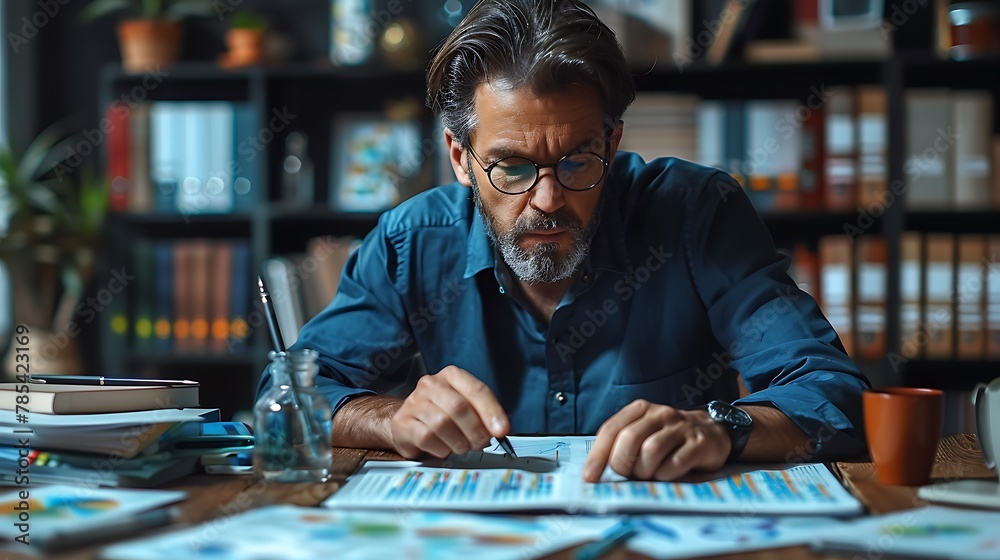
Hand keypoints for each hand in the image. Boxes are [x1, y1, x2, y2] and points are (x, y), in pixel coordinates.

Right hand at [389, 365, 510, 458]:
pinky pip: (427, 438)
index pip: (476, 390)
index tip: (501, 430)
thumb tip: (499, 430)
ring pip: (442, 424)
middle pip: (459, 407)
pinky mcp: (402, 422)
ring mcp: (414, 402)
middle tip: (482, 443)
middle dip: (475, 430)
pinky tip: (444, 448)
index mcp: (451, 376)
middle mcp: (431, 384)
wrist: (409, 421)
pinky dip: (441, 449)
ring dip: (459, 442)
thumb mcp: (466, 407)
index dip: (492, 412)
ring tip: (463, 447)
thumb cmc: (443, 413)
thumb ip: (483, 414)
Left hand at [583, 399, 730, 480]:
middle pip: (629, 439)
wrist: (711, 432)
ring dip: (645, 470)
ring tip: (649, 475)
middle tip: (626, 476)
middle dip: (622, 463)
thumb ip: (622, 446)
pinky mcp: (699, 443)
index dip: (597, 455)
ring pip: (651, 451)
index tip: (590, 477)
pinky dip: (665, 474)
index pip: (611, 430)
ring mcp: (681, 427)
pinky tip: (667, 474)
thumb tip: (598, 473)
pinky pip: (675, 462)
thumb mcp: (644, 433)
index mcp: (640, 410)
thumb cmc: (668, 438)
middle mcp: (660, 414)